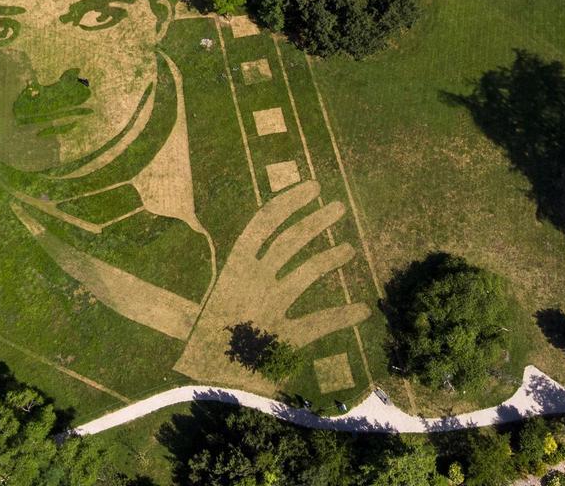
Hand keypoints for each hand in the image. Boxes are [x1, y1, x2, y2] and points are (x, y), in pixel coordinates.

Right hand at [173, 180, 369, 382]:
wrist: (202, 376)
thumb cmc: (212, 335)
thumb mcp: (223, 296)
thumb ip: (242, 273)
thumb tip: (256, 249)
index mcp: (234, 267)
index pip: (264, 223)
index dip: (289, 202)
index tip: (313, 187)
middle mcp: (252, 281)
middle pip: (290, 241)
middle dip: (316, 221)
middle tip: (339, 207)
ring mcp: (269, 308)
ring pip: (306, 273)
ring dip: (330, 258)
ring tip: (350, 249)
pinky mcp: (283, 337)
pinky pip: (319, 322)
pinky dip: (342, 315)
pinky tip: (362, 310)